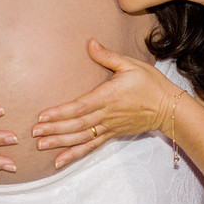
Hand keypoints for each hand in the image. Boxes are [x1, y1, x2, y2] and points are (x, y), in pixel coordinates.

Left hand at [31, 39, 181, 169]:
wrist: (169, 107)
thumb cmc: (150, 83)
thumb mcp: (131, 64)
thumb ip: (108, 56)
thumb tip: (90, 42)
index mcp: (109, 96)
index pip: (81, 107)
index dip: (61, 113)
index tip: (43, 116)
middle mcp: (107, 115)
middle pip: (77, 125)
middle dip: (54, 129)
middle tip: (34, 133)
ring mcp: (109, 127)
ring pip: (82, 138)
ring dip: (61, 142)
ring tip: (41, 145)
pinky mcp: (113, 134)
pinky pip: (91, 146)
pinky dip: (75, 154)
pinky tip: (60, 160)